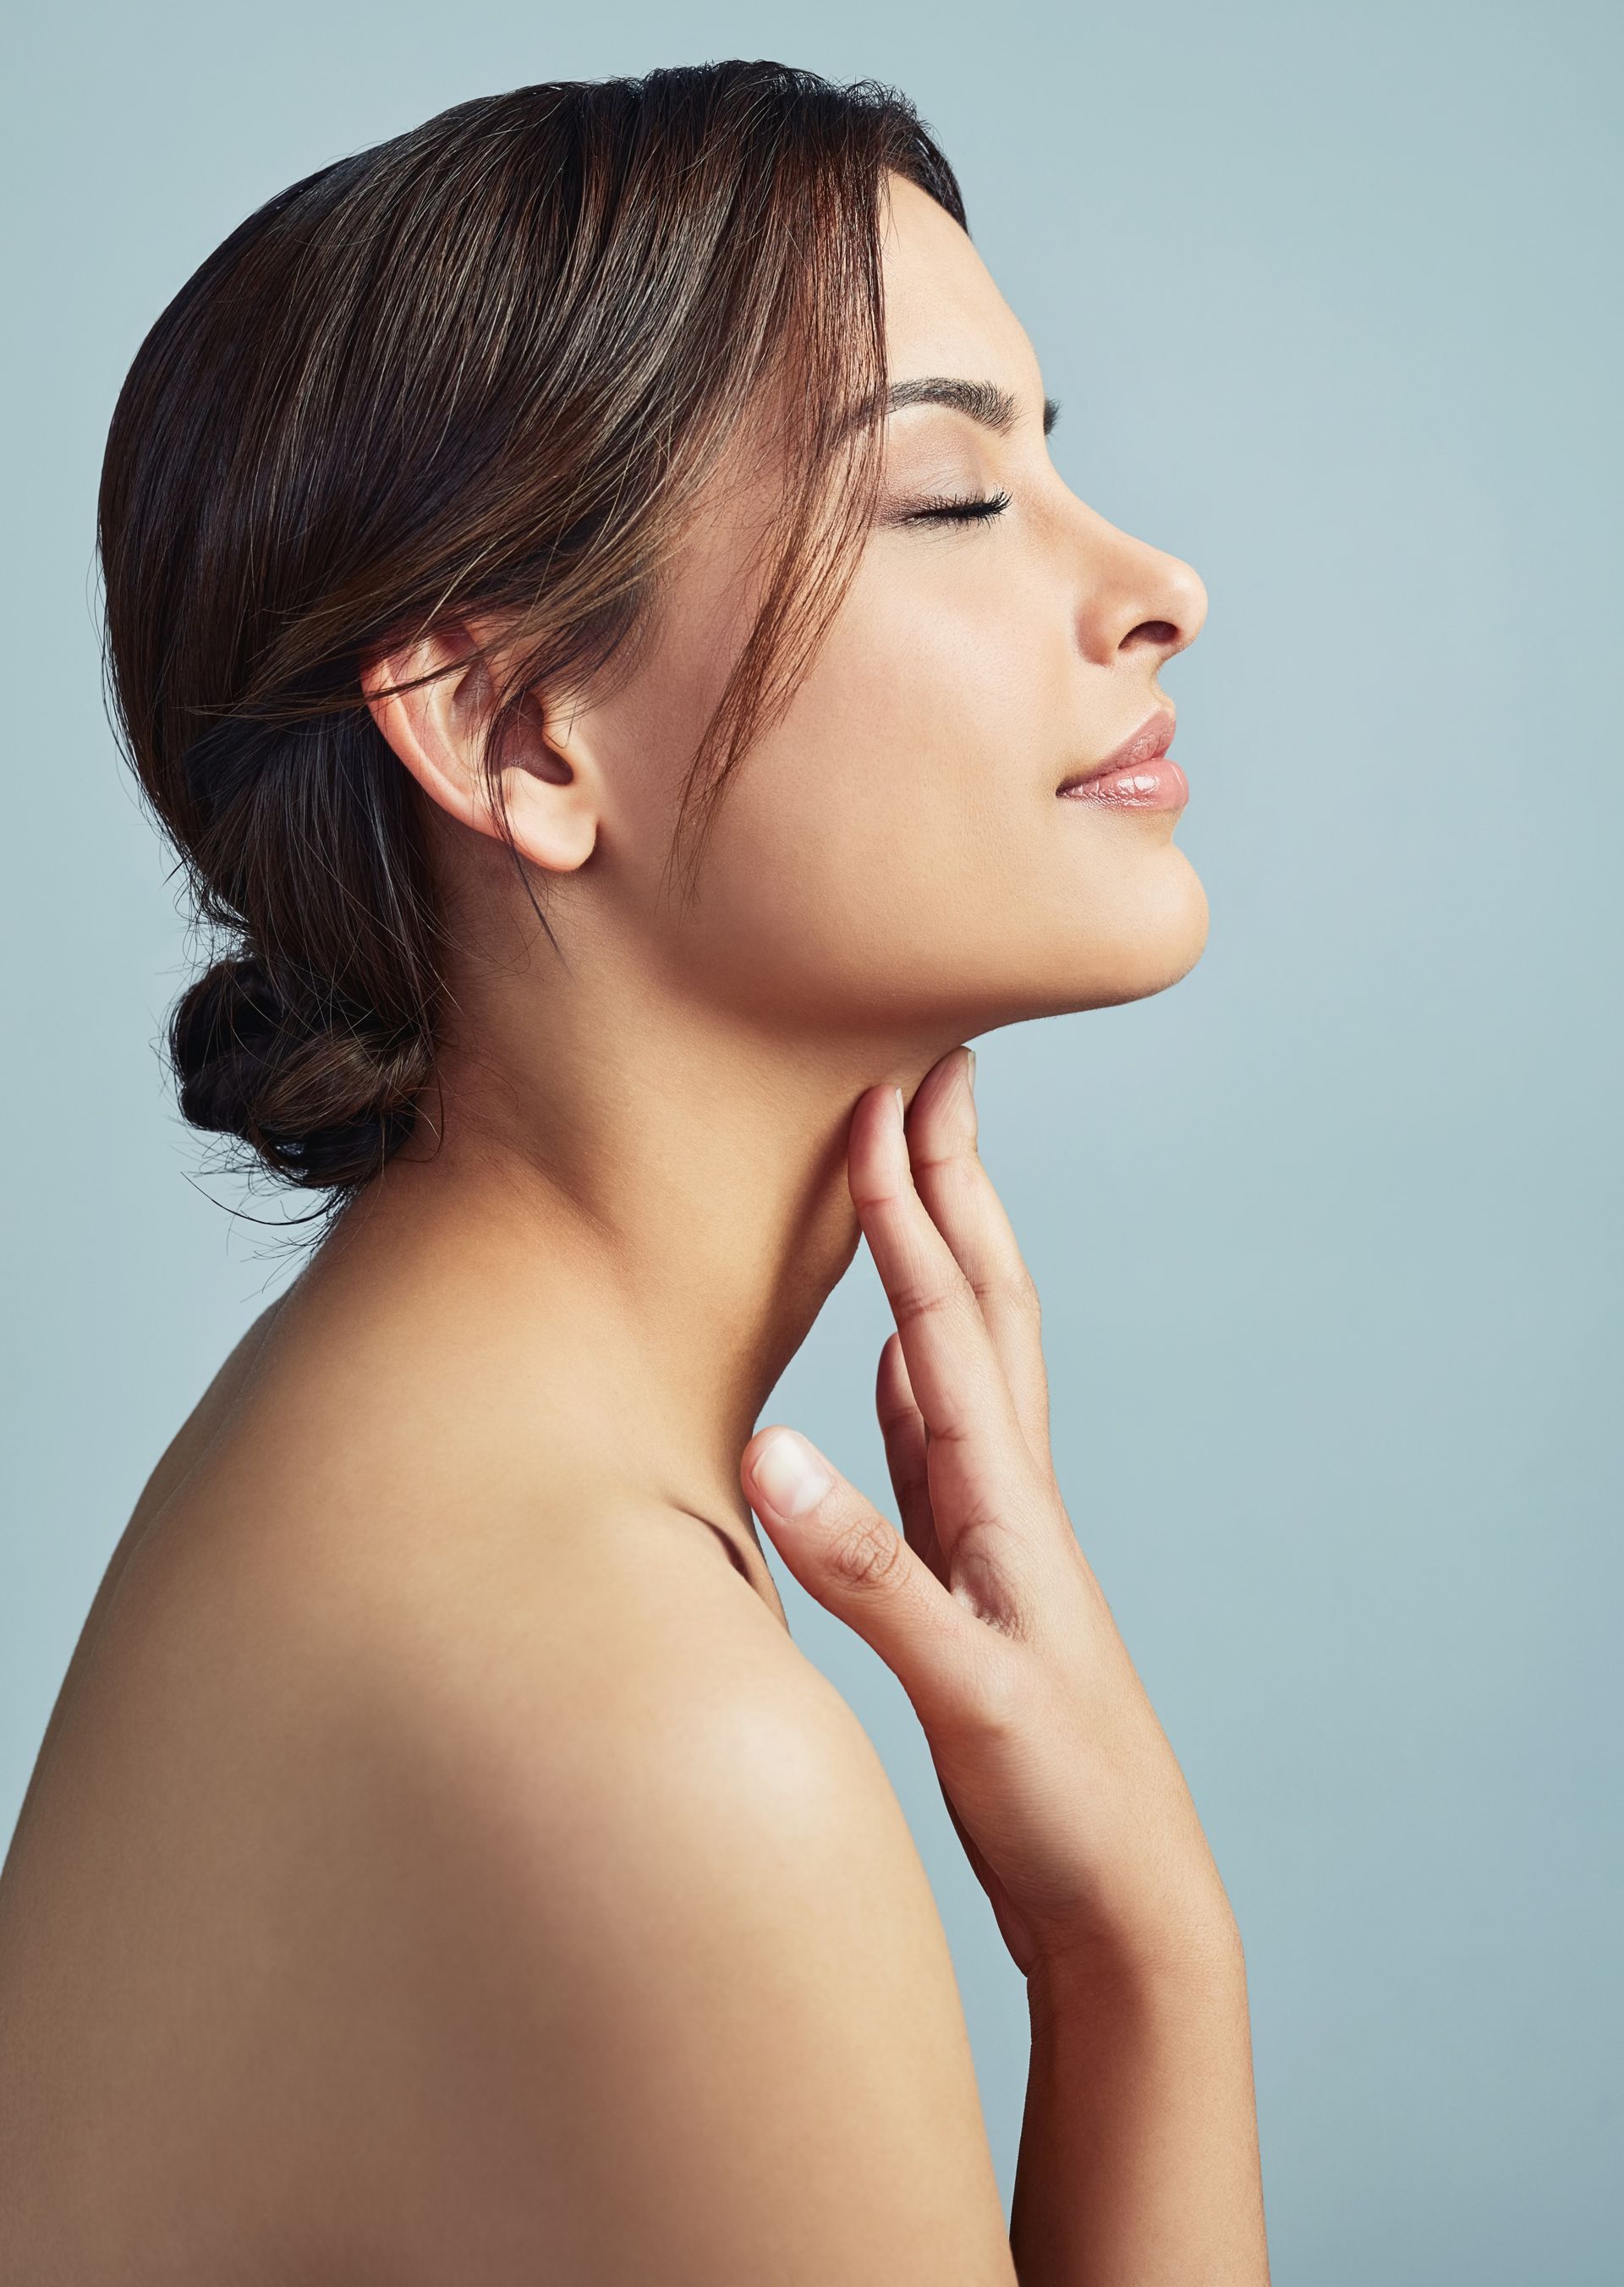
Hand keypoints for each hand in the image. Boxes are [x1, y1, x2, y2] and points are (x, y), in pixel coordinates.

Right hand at [742, 1048, 1236, 1986]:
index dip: (910, 1207)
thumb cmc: (1063, 1802)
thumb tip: (773, 1451)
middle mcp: (1005, 1492)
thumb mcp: (966, 1690)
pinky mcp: (967, 1577)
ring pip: (962, 1354)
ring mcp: (989, 1531)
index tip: (881, 1096)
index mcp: (1003, 1501)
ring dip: (939, 1254)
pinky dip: (912, 1371)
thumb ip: (872, 1574)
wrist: (1126, 1900)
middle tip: (936, 1072)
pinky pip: (934, 1439)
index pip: (946, 1320)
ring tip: (918, 1175)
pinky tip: (894, 1354)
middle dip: (954, 1181)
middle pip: (980, 1302)